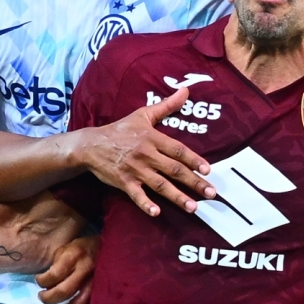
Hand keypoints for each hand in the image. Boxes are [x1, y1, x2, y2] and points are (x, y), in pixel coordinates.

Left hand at [36, 234, 95, 303]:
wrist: (109, 249)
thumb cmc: (84, 248)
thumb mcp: (66, 247)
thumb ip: (56, 264)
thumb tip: (45, 283)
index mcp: (75, 256)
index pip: (55, 274)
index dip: (42, 281)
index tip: (38, 280)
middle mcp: (86, 270)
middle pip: (64, 291)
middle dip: (48, 298)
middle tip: (41, 297)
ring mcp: (96, 283)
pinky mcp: (102, 292)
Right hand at [67, 85, 216, 216]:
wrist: (92, 145)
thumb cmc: (120, 130)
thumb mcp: (143, 115)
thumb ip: (167, 106)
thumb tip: (186, 91)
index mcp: (153, 138)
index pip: (178, 150)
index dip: (193, 159)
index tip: (208, 169)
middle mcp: (147, 155)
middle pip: (174, 170)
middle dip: (194, 182)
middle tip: (211, 192)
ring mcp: (135, 170)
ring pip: (160, 185)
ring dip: (177, 197)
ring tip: (193, 207)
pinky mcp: (124, 182)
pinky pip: (136, 195)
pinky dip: (145, 204)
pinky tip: (156, 212)